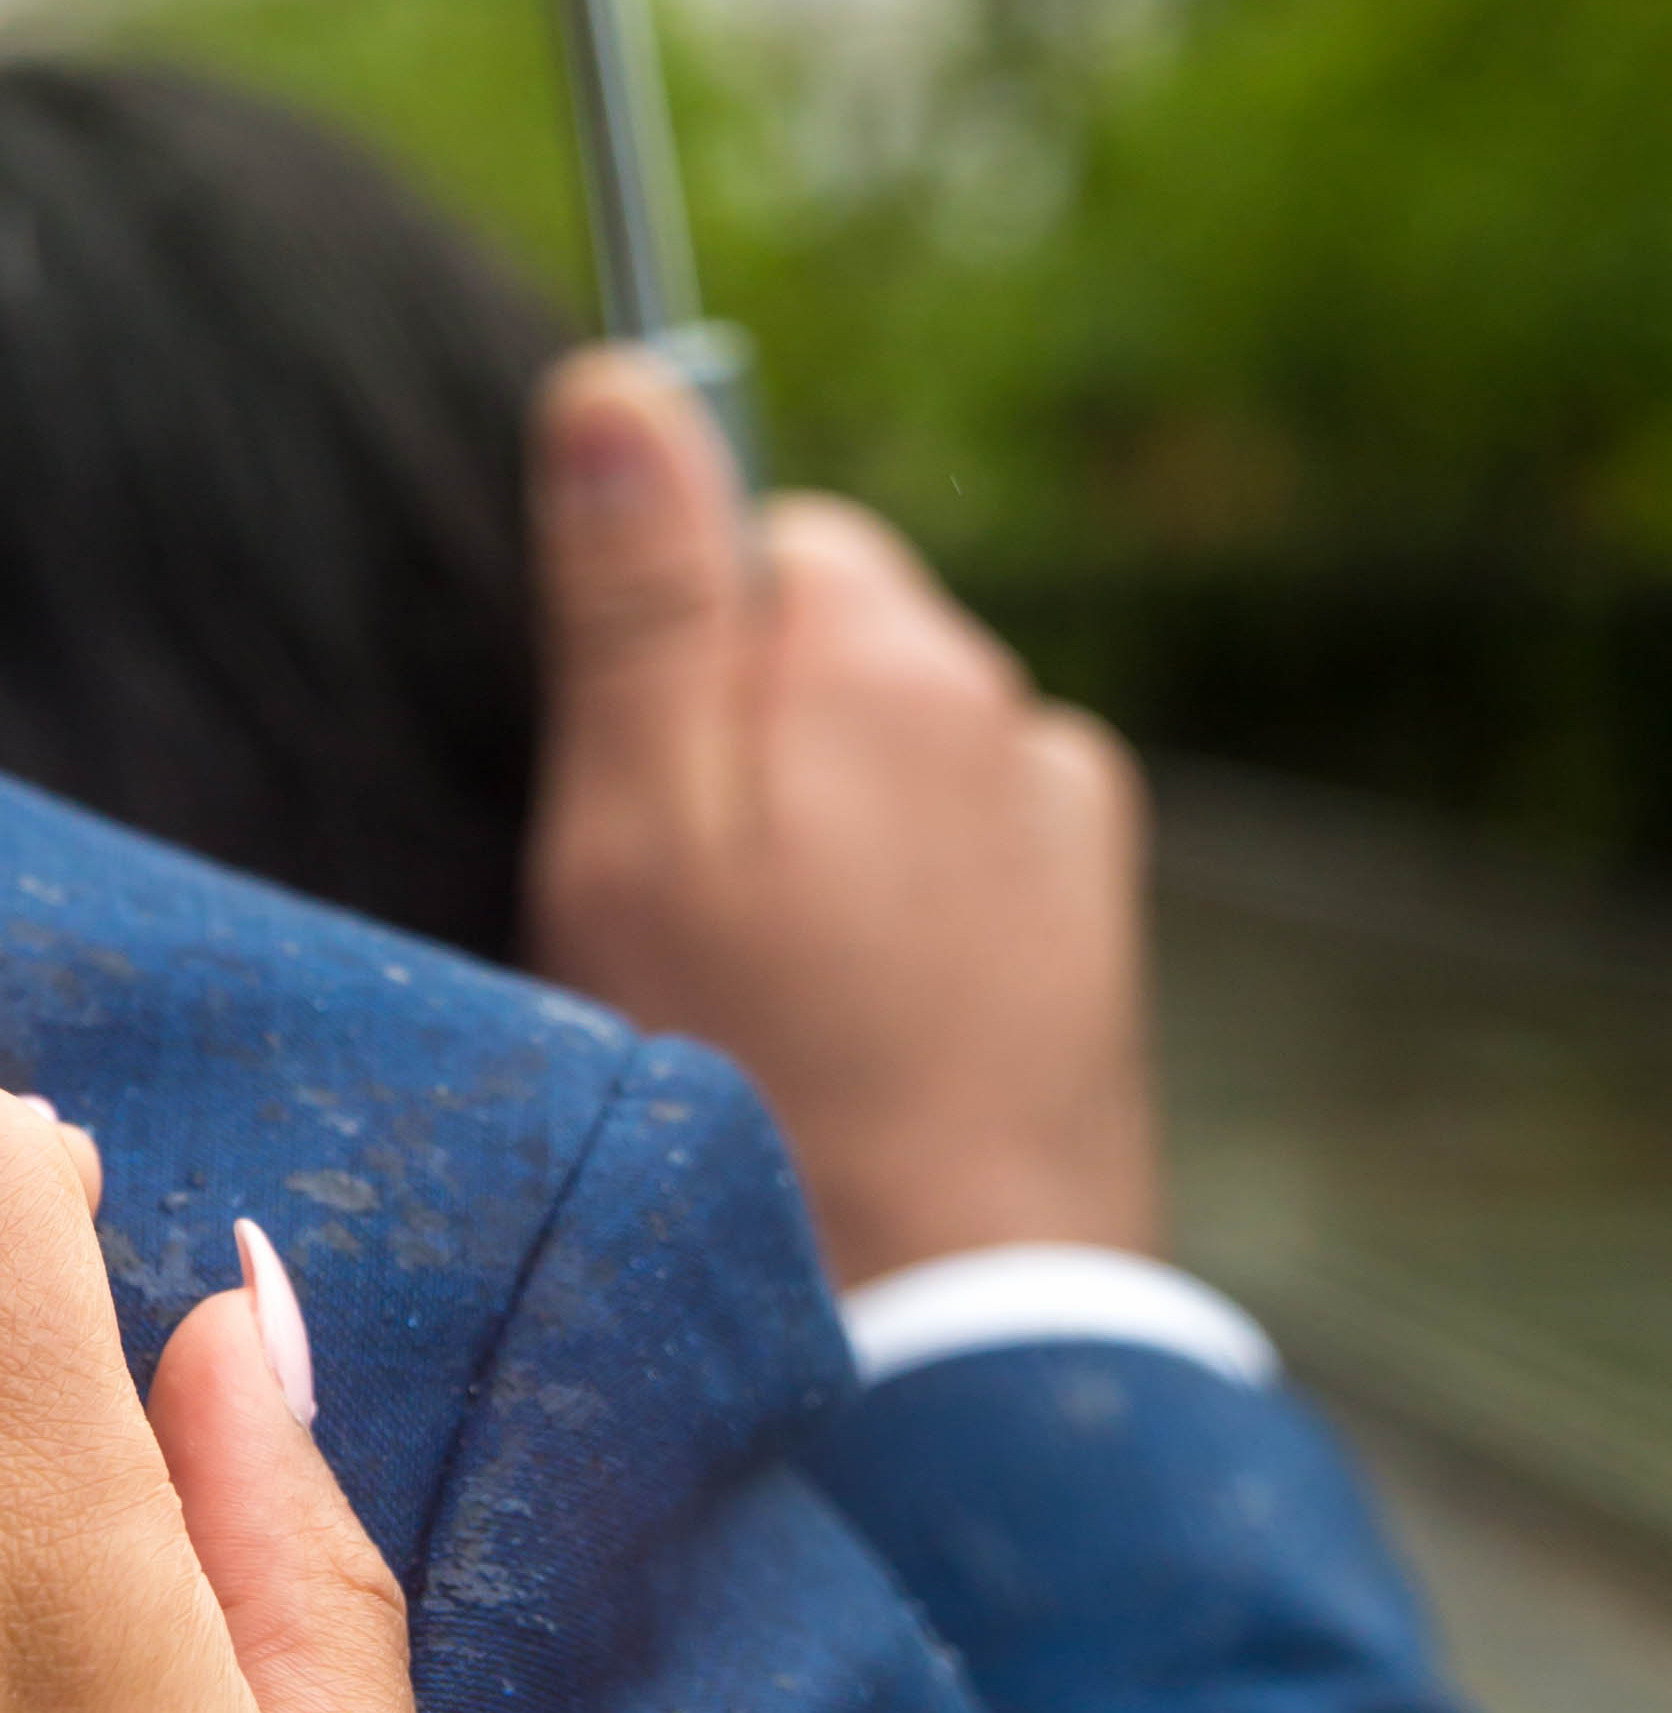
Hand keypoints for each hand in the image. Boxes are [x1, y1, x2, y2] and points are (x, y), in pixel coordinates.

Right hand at [521, 345, 1161, 1290]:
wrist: (945, 1328)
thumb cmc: (754, 1081)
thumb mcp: (634, 831)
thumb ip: (639, 603)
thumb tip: (623, 384)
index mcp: (885, 650)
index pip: (749, 529)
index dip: (662, 656)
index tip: (624, 792)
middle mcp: (1004, 705)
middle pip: (825, 647)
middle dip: (743, 747)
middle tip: (674, 915)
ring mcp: (1065, 827)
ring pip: (891, 763)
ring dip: (821, 841)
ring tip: (762, 1000)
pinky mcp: (1089, 939)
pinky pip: (958, 868)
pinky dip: (899, 924)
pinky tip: (851, 1036)